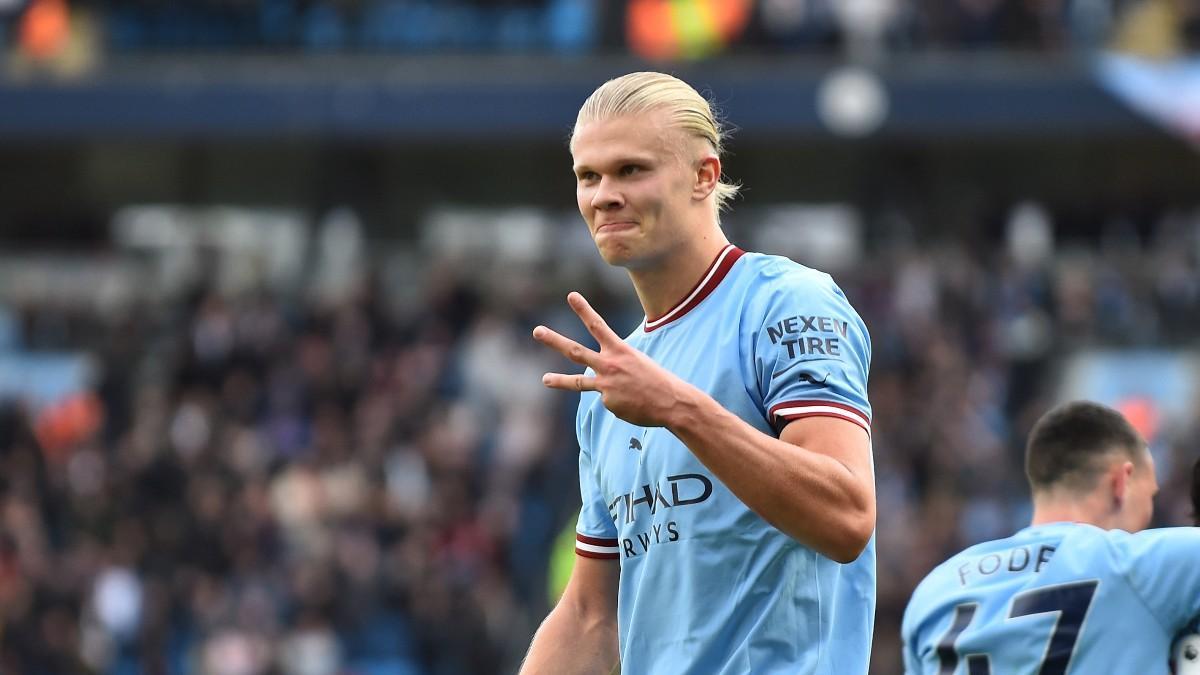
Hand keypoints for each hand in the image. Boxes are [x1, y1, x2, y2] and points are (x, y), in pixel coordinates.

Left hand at [533, 292, 691, 427]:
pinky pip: (609, 400)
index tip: (571, 295)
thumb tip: (598, 380)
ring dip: (558, 380)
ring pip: (577, 382)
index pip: (598, 325)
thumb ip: (615, 363)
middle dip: (554, 340)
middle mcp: (609, 365)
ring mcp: (606, 385)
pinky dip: (619, 401)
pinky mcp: (608, 402)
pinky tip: (633, 402)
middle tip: (537, 330)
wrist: (671, 402)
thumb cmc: (656, 379)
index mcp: (620, 350)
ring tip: (545, 379)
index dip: (583, 310)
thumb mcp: (637, 361)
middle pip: (575, 351)